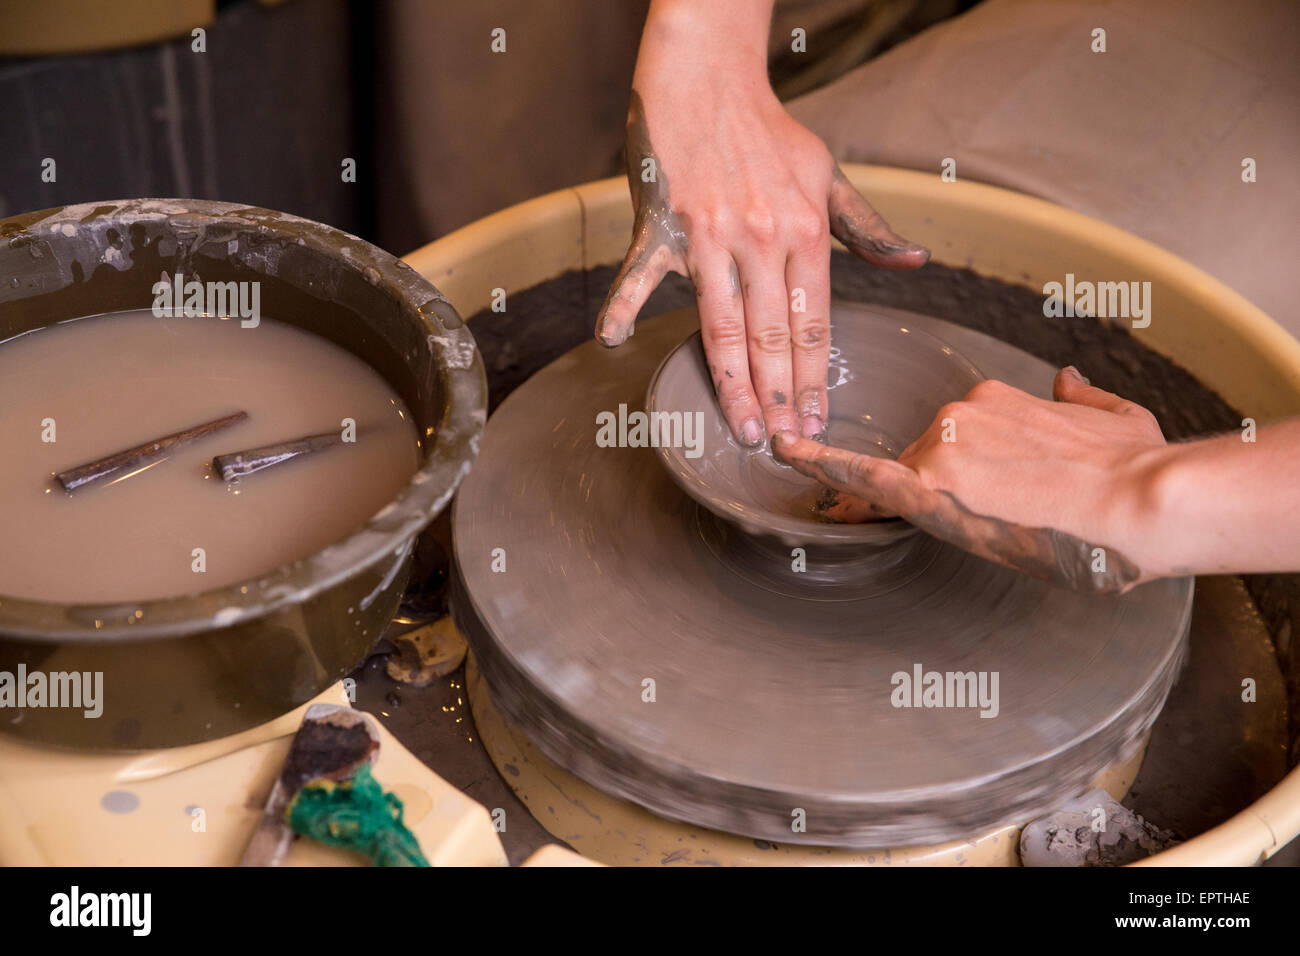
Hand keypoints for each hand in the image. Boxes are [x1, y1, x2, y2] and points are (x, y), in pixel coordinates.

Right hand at [598, 0, 927, 446]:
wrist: (709, 77)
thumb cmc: (769, 133)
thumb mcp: (829, 176)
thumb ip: (869, 229)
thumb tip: (916, 264)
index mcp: (805, 231)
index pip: (815, 323)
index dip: (816, 378)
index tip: (818, 421)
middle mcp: (760, 238)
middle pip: (772, 336)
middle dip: (780, 397)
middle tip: (782, 444)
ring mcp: (707, 234)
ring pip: (720, 324)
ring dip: (730, 381)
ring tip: (740, 427)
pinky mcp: (660, 225)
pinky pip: (639, 275)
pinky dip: (622, 306)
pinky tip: (613, 341)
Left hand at [772, 367, 1171, 592]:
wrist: (1142, 502)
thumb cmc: (1139, 468)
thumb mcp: (1118, 420)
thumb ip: (1083, 398)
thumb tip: (1065, 380)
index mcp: (997, 401)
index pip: (949, 440)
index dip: (936, 463)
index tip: (916, 473)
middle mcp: (959, 416)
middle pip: (922, 465)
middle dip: (943, 497)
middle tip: (993, 518)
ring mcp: (941, 448)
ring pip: (907, 487)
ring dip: (930, 511)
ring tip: (993, 524)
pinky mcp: (929, 487)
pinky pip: (861, 476)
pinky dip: (821, 464)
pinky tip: (786, 454)